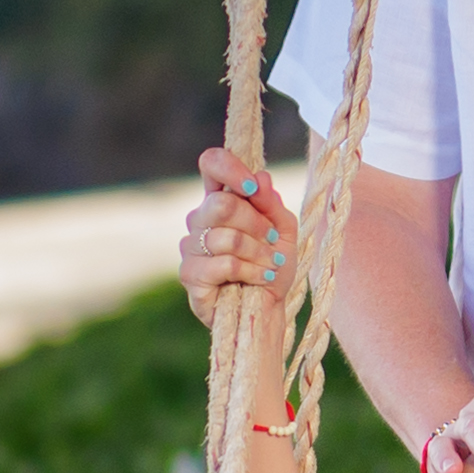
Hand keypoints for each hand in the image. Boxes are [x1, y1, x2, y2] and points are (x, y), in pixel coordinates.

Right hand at [177, 146, 284, 324]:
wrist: (268, 308)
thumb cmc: (272, 266)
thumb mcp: (283, 230)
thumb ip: (272, 204)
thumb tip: (261, 177)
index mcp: (220, 199)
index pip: (211, 164)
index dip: (229, 168)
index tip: (252, 187)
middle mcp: (200, 219)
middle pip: (221, 204)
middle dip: (256, 224)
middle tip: (272, 239)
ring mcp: (191, 246)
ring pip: (226, 238)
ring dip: (258, 253)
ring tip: (270, 264)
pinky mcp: (189, 274)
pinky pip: (224, 264)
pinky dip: (250, 271)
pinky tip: (260, 278)